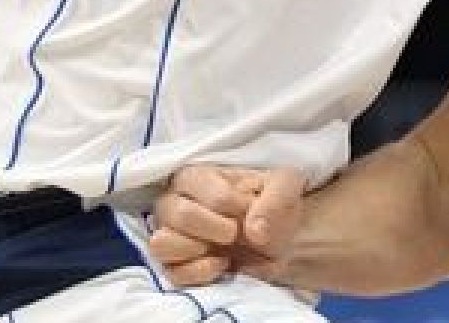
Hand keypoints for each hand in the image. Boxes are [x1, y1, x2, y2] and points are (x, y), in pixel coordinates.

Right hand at [148, 164, 306, 285]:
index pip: (204, 189)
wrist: (278, 234)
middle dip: (214, 227)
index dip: (234, 205)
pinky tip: (222, 264)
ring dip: (196, 249)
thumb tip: (255, 231)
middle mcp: (175, 202)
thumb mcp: (286, 185)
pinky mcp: (174, 264)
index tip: (251, 209)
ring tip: (223, 250)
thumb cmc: (272, 202)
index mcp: (198, 176)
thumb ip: (277, 199)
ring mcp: (171, 235)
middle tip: (235, 233)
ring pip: (161, 243)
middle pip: (177, 214)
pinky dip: (199, 273)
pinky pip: (172, 273)